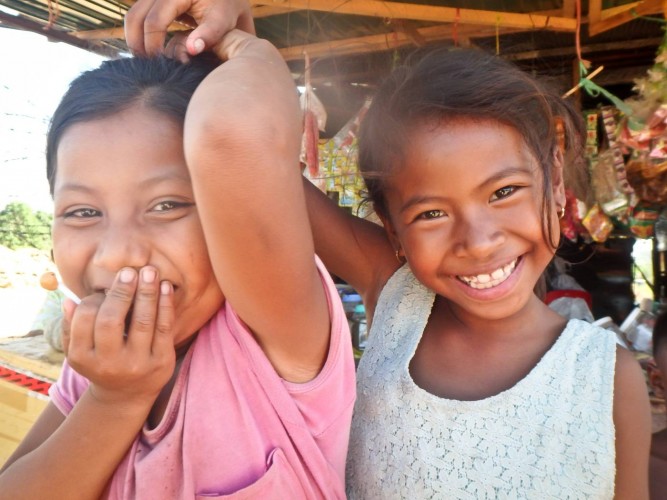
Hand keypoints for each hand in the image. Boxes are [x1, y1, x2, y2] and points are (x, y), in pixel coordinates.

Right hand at [62, 266, 175, 408]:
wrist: (127, 395)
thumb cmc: (101, 363)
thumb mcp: (80, 351)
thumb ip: (70, 327)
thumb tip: (68, 300)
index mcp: (83, 357)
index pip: (85, 319)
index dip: (94, 299)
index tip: (103, 290)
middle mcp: (109, 362)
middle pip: (111, 320)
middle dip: (121, 292)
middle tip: (129, 272)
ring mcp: (138, 363)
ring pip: (143, 321)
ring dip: (147, 292)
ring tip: (150, 271)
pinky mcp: (161, 361)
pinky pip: (164, 327)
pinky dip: (165, 304)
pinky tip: (165, 286)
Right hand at [124, 0, 253, 56]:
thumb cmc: (226, 9)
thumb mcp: (223, 21)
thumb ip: (209, 34)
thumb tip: (191, 50)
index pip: (155, 21)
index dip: (154, 45)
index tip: (161, 65)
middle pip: (135, 17)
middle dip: (138, 44)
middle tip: (148, 67)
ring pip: (132, 16)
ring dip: (135, 40)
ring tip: (147, 62)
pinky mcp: (152, 0)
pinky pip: (137, 16)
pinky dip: (138, 34)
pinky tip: (148, 52)